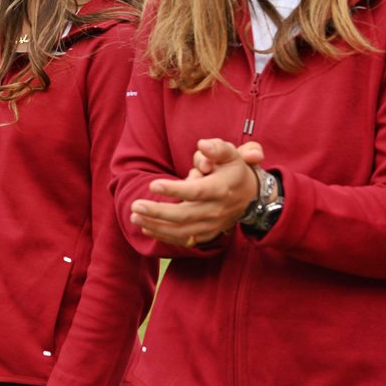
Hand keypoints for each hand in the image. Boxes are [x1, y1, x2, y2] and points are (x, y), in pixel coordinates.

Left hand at [129, 139, 263, 246]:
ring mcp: (212, 225)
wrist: (252, 196)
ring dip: (156, 226)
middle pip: (185, 215)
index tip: (152, 184)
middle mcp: (216, 210)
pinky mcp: (207, 234)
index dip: (174, 190)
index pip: (196, 192)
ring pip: (182, 231)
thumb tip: (203, 145)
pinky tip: (145, 228)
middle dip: (158, 212)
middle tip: (135, 205)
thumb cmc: (233, 170)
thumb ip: (217, 148)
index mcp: (221, 189)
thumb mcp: (230, 154)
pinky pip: (184, 239)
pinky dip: (164, 236)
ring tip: (134, 216)